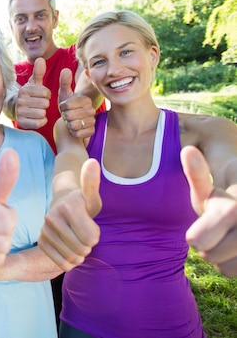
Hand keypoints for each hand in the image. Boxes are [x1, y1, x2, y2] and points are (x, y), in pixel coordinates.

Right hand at [15, 57, 49, 129]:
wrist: (15, 108)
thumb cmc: (28, 94)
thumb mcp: (33, 83)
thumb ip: (38, 72)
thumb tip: (40, 59)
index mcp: (24, 90)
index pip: (46, 93)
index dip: (47, 94)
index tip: (42, 95)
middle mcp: (20, 101)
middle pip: (45, 104)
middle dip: (45, 104)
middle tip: (39, 103)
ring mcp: (20, 113)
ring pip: (42, 113)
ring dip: (43, 112)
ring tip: (37, 110)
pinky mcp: (22, 123)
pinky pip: (39, 123)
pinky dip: (41, 121)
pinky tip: (37, 117)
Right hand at [39, 158, 101, 270]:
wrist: (61, 205)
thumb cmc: (82, 203)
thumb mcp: (91, 196)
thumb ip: (92, 183)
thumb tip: (92, 162)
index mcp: (68, 207)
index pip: (92, 238)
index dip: (96, 235)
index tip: (90, 225)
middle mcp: (52, 217)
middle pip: (83, 248)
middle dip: (88, 245)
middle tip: (83, 233)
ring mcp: (44, 229)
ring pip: (72, 257)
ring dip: (80, 254)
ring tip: (77, 240)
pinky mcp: (41, 241)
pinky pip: (61, 262)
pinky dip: (69, 261)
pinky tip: (69, 250)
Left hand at [58, 68, 95, 138]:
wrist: (73, 122)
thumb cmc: (67, 108)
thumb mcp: (64, 95)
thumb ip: (64, 83)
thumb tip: (65, 69)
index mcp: (85, 99)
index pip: (67, 104)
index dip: (62, 107)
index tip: (64, 107)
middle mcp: (91, 109)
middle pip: (69, 115)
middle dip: (64, 117)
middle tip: (67, 116)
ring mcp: (92, 120)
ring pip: (73, 125)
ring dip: (68, 125)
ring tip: (70, 122)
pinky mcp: (91, 131)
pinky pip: (78, 133)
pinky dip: (73, 132)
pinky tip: (74, 129)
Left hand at [182, 146, 236, 276]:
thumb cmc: (225, 204)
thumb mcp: (209, 191)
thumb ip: (198, 174)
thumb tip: (187, 150)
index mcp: (234, 206)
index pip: (199, 238)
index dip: (197, 237)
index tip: (199, 231)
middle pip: (211, 255)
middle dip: (208, 248)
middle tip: (216, 235)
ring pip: (227, 268)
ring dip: (222, 260)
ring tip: (228, 242)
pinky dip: (233, 268)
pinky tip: (236, 253)